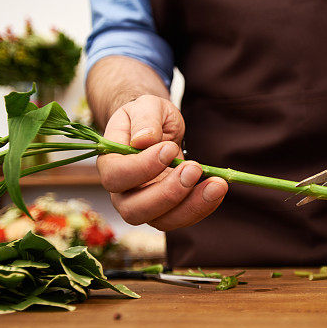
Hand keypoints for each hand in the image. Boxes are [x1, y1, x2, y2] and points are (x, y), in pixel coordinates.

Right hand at [96, 95, 227, 228]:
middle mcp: (122, 191)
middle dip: (168, 193)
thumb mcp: (146, 106)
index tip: (170, 148)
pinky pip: (182, 218)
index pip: (116, 176)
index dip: (143, 167)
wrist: (158, 130)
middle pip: (134, 209)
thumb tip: (143, 140)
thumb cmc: (148, 116)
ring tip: (217, 184)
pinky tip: (217, 188)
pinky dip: (202, 207)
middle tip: (194, 167)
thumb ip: (144, 119)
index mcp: (110, 163)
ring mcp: (143, 205)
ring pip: (161, 221)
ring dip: (191, 206)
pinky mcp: (166, 211)